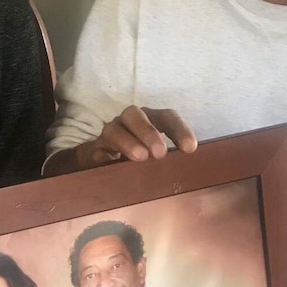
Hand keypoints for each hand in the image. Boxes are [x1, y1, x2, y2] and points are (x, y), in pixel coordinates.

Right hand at [73, 106, 196, 168]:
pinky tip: (114, 161)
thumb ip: (172, 160)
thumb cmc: (139, 160)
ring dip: (129, 141)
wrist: (104, 166)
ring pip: (116, 128)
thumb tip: (188, 172)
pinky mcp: (96, 147)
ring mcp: (112, 132)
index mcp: (151, 120)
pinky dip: (107, 152)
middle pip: (137, 114)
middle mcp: (130, 122)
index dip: (179, 129)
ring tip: (140, 157)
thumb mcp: (158, 158)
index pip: (166, 117)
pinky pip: (99, 146)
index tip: (189, 148)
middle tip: (160, 153)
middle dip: (149, 131)